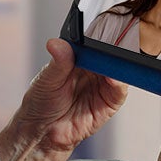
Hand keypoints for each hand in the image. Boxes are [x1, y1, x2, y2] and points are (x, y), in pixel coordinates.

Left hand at [0, 38, 127, 160]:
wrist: (42, 132)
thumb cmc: (40, 103)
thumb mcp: (46, 80)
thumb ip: (57, 62)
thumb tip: (57, 43)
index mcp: (76, 58)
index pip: (93, 42)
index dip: (98, 35)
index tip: (100, 28)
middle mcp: (92, 70)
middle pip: (109, 54)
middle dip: (112, 49)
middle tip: (111, 43)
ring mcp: (101, 85)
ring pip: (117, 70)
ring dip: (117, 65)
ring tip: (111, 61)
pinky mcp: (108, 103)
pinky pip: (119, 90)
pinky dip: (119, 83)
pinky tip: (113, 78)